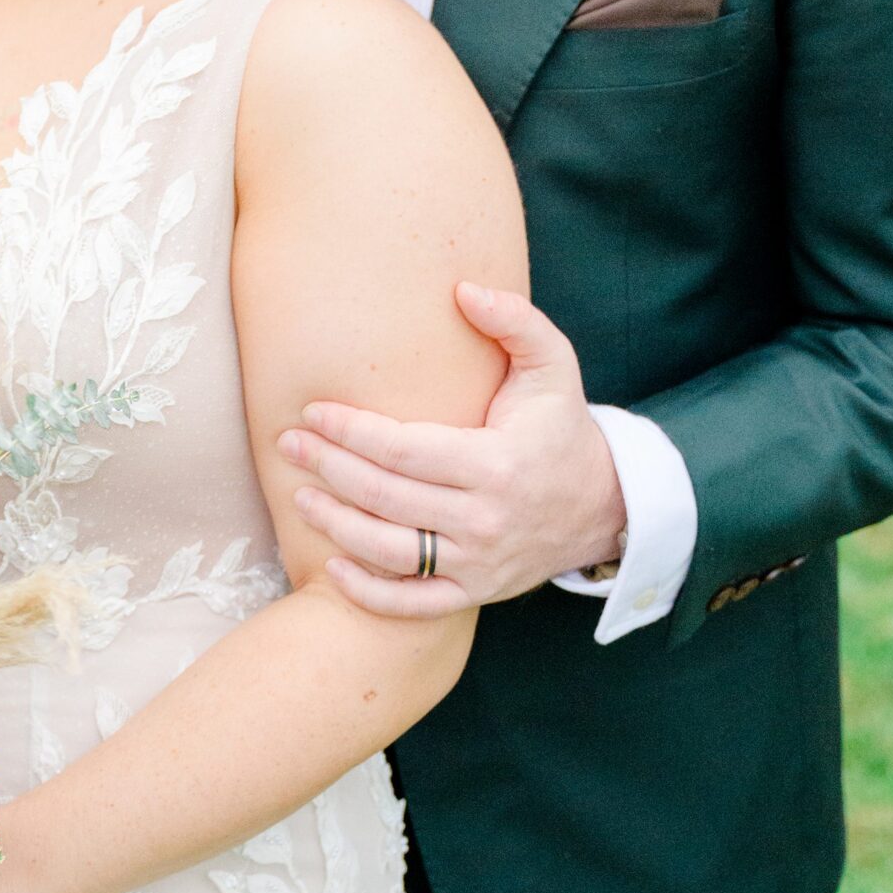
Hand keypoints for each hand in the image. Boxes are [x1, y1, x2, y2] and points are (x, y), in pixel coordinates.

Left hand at [279, 283, 626, 615]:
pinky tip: (332, 568)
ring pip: (391, 552)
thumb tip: (463, 289)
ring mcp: (479, 562)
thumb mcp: (553, 364)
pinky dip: (369, 593)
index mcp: (497, 462)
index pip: (403, 450)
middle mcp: (485, 519)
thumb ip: (514, 320)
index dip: (351, 431)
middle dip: (329, 468)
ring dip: (336, 526)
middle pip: (386, 498)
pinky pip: (414, 603)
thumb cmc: (563, 426)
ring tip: (298, 497)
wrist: (604, 506)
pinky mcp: (476, 592)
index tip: (313, 411)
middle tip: (288, 444)